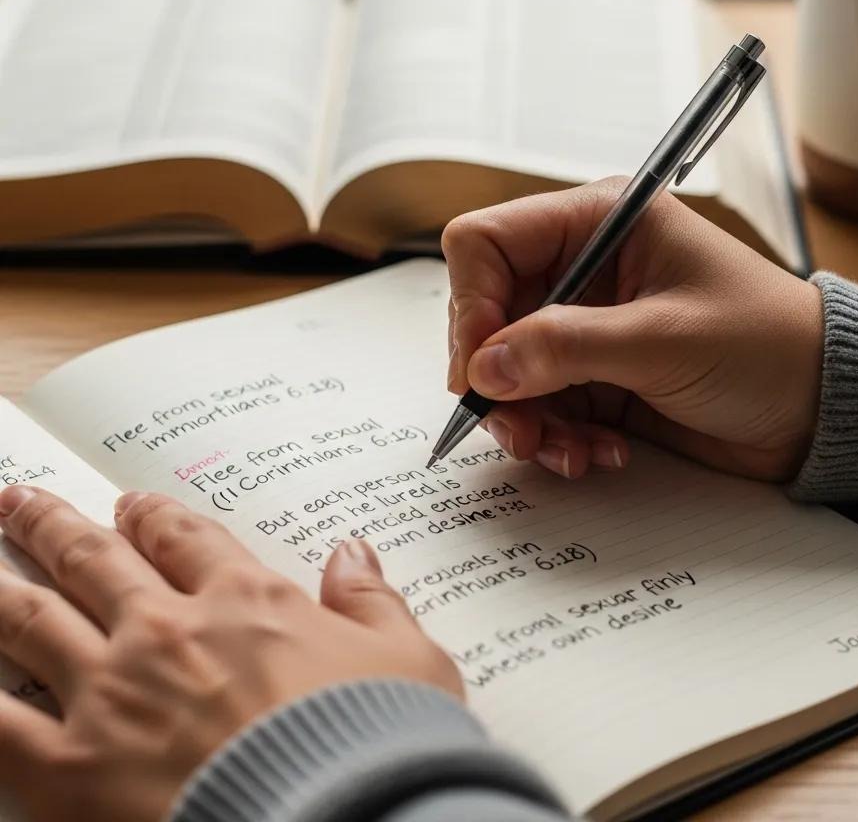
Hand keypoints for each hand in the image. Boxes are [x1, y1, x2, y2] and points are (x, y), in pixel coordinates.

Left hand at [0, 485, 460, 821]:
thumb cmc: (378, 743)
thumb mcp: (406, 659)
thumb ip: (373, 600)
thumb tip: (354, 552)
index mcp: (247, 601)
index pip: (185, 539)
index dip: (153, 516)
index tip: (132, 506)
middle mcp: (170, 631)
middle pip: (96, 561)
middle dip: (55, 526)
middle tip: (22, 501)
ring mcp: (113, 692)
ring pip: (34, 618)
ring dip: (4, 583)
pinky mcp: (70, 768)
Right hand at [443, 178, 823, 480]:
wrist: (823, 408)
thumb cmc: (767, 345)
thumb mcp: (664, 341)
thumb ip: (565, 348)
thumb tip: (482, 368)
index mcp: (599, 223)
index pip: (487, 243)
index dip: (472, 306)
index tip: (479, 371)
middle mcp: (583, 268)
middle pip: (488, 315)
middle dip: (497, 379)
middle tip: (517, 430)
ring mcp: (587, 325)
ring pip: (508, 369)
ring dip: (528, 419)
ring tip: (568, 453)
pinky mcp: (597, 375)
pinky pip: (543, 405)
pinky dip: (558, 437)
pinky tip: (599, 454)